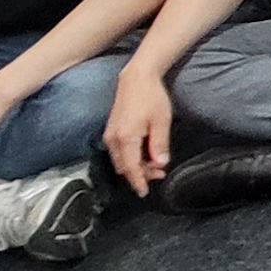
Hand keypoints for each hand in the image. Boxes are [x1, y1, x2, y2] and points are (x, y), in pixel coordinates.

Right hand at [104, 72, 174, 196]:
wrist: (136, 79)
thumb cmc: (151, 97)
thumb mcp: (162, 121)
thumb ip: (160, 144)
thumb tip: (160, 164)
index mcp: (126, 138)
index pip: (131, 168)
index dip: (138, 182)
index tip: (144, 192)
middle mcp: (113, 139)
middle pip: (124, 167)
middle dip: (139, 175)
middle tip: (158, 174)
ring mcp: (109, 135)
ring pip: (120, 161)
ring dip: (134, 166)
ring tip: (154, 164)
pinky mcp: (110, 131)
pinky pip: (118, 152)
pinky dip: (129, 158)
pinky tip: (143, 154)